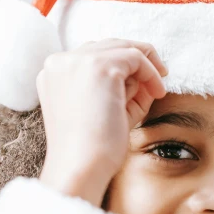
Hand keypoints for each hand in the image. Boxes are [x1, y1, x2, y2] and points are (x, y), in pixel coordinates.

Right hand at [37, 38, 167, 204]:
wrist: (80, 167)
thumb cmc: (92, 148)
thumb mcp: (104, 109)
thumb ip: (120, 87)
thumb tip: (147, 73)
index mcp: (53, 73)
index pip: (92, 55)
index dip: (121, 66)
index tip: (140, 83)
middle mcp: (60, 61)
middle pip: (108, 45)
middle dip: (135, 60)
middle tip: (159, 77)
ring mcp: (77, 61)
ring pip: (123, 47)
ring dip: (145, 67)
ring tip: (157, 90)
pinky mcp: (99, 66)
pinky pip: (136, 57)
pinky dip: (151, 73)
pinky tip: (158, 92)